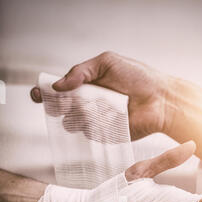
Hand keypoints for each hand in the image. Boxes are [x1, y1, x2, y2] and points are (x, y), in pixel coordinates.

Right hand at [31, 51, 170, 139]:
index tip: (38, 94)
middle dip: (57, 106)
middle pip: (61, 109)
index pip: (59, 90)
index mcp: (86, 85)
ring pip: (72, 123)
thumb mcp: (107, 63)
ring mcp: (95, 121)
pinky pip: (90, 134)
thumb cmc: (138, 78)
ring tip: (95, 107)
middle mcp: (88, 104)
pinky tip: (107, 117)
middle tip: (64, 103)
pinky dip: (93, 126)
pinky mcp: (106, 135)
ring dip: (77, 115)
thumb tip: (59, 85)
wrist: (160, 100)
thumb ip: (81, 71)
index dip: (46, 92)